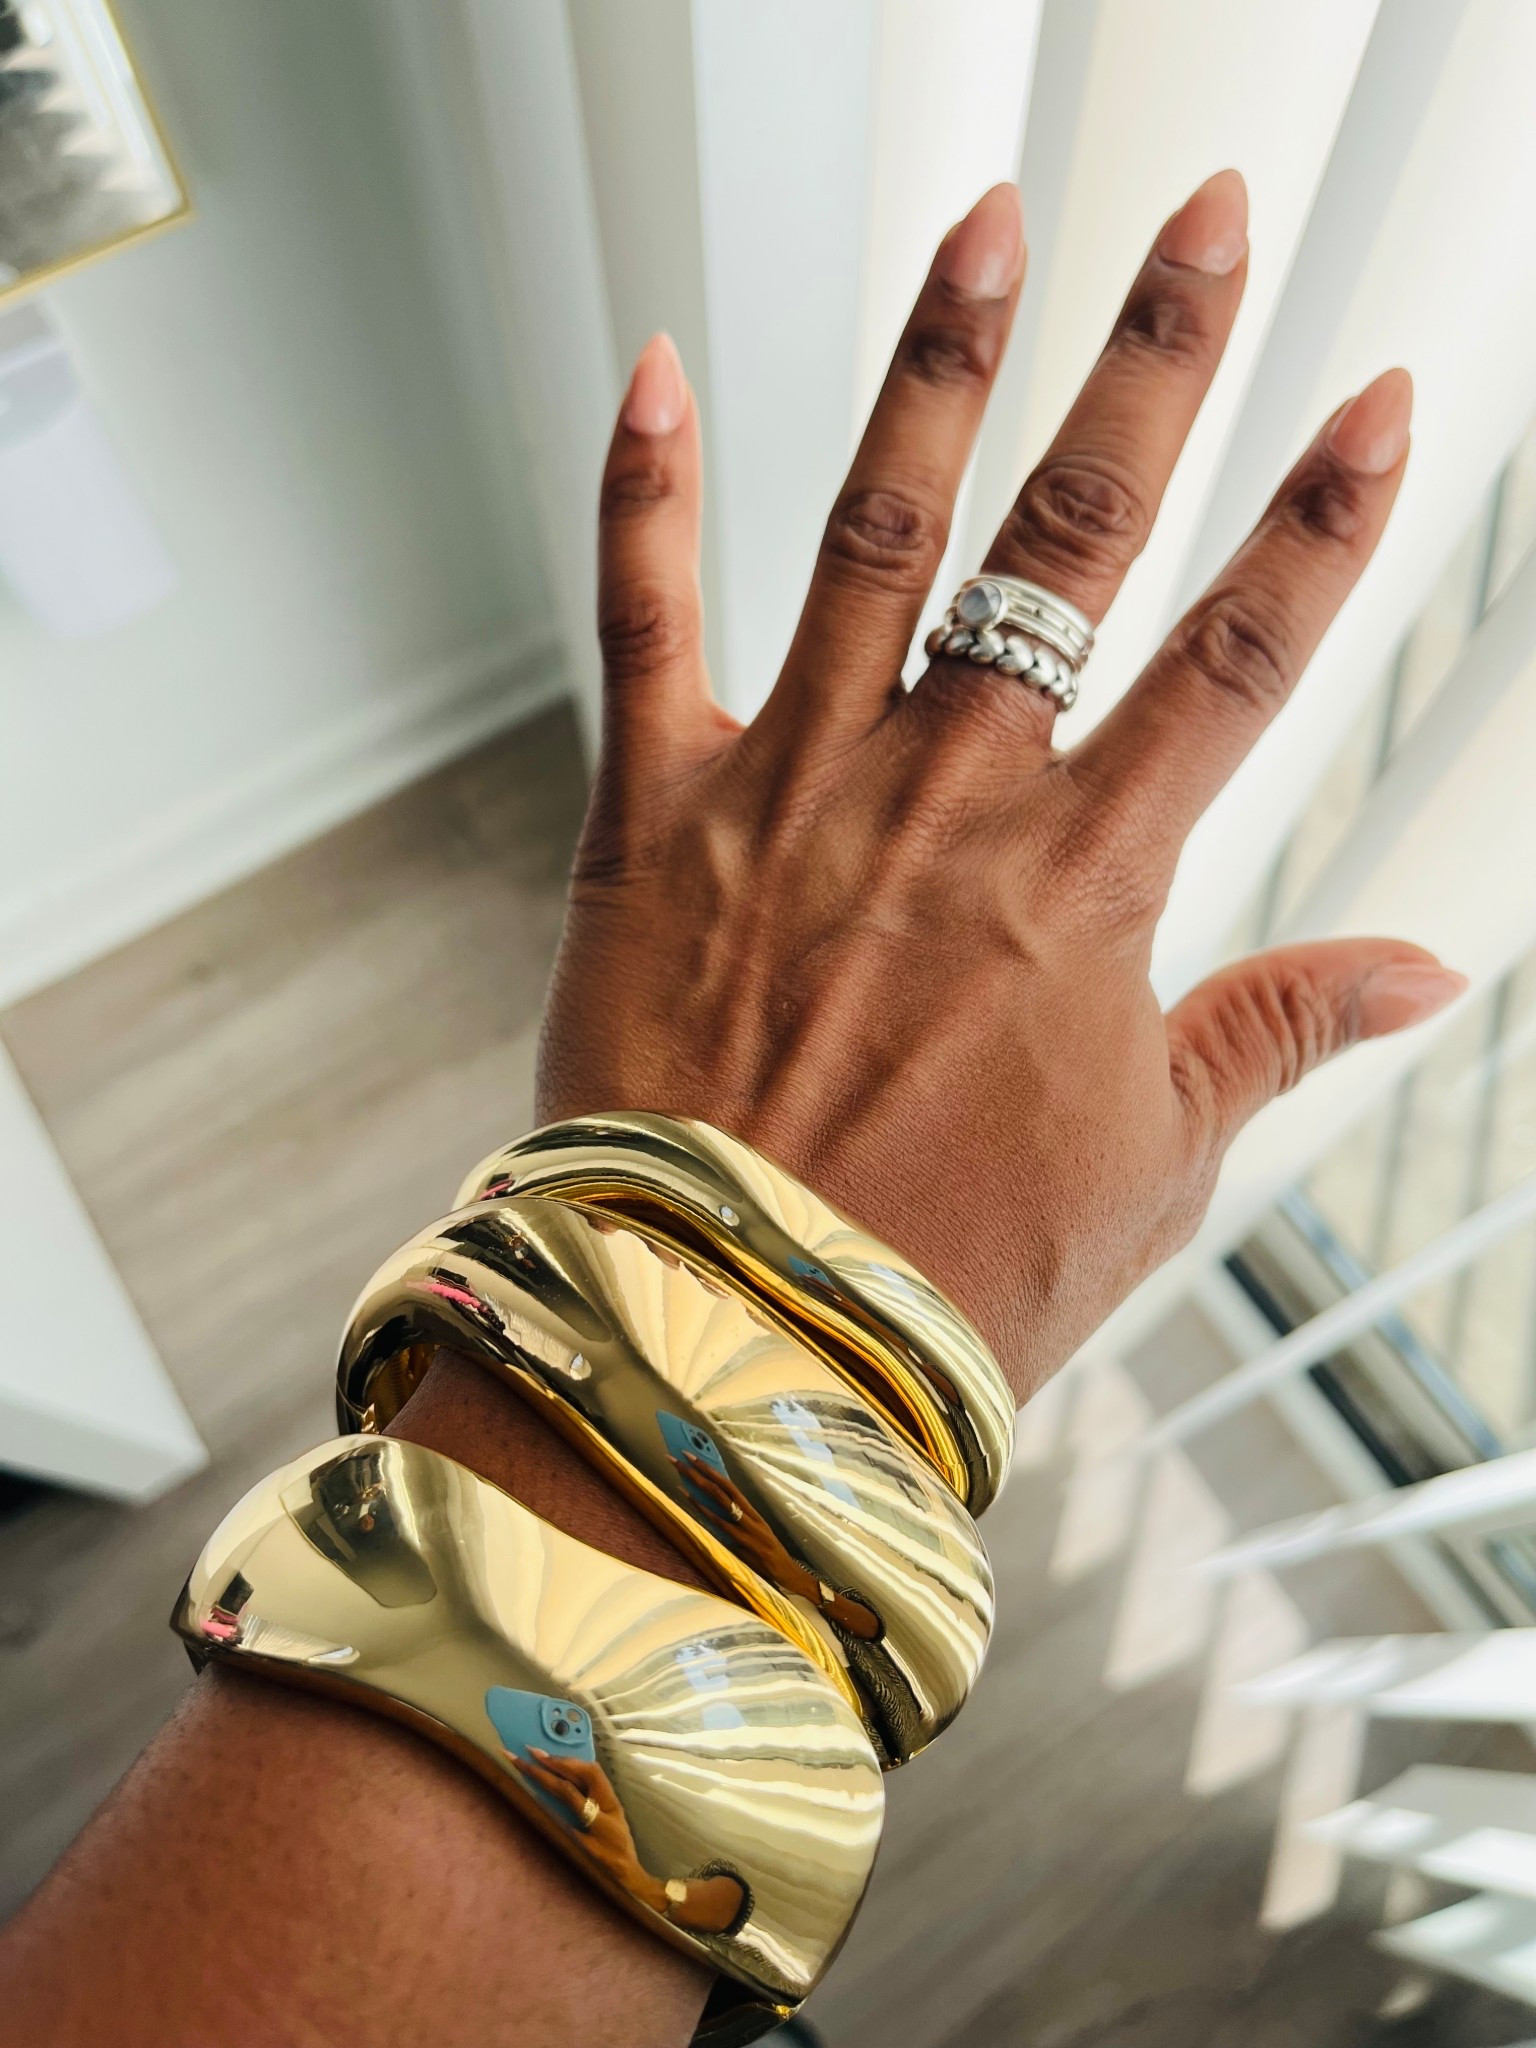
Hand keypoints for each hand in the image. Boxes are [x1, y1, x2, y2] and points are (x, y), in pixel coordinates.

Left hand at [511, 1748, 743, 1934]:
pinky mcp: (591, 1853)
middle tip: (523, 1754)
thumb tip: (562, 1781)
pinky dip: (550, 1819)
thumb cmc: (617, 1850)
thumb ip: (592, 1803)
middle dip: (547, 1766)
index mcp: (611, 1804)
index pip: (590, 1772)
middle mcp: (607, 1813)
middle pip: (575, 1782)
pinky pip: (567, 1831)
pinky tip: (531, 1810)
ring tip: (524, 1770)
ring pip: (571, 1799)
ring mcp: (599, 1834)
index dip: (565, 1760)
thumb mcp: (611, 1822)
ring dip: (545, 1782)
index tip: (540, 1752)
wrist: (632, 1882)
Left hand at [538, 170, 1462, 1399]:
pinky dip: (640, 495)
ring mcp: (794, 790)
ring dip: (938, 370)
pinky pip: (642, 622)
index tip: (1377, 404)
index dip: (1320, 524)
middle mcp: (947, 800)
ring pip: (876, 534)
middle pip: (1074, 545)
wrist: (738, 1338)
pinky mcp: (652, 814)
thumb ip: (1274, 1034)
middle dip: (1154, 368)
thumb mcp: (1152, 1164)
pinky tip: (646, 362)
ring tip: (988, 225)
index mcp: (1085, 882)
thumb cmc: (949, 1268)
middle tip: (1204, 221)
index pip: (1238, 660)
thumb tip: (1416, 974)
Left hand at [672, 1454, 797, 1581]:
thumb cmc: (766, 1550)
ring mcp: (744, 1525)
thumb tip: (716, 1509)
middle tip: (682, 1456)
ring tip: (681, 1473)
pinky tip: (691, 1500)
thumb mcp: (754, 1530)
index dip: (711, 1469)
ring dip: (698, 1485)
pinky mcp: (741, 1540)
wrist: (783, 1569)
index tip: (693, 1456)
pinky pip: (720, 1523)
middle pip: (721, 1486)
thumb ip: (738, 1519)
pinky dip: (704, 1511)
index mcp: (750, 1509)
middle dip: (700, 1471)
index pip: (728, 1484)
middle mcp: (747, 1513)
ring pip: (719, 1499)